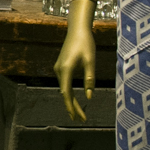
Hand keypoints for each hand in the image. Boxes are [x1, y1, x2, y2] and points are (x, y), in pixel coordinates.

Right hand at [55, 1, 98, 121]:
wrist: (77, 29)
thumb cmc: (86, 43)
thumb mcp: (91, 61)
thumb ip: (90, 79)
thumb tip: (90, 96)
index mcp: (66, 70)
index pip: (67, 93)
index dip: (72, 107)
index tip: (77, 117)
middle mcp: (59, 71)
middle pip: (65, 93)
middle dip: (73, 107)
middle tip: (81, 120)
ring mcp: (58, 69)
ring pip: (64, 89)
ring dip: (71, 101)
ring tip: (79, 113)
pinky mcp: (61, 67)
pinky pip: (64, 83)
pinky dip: (69, 93)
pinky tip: (73, 100)